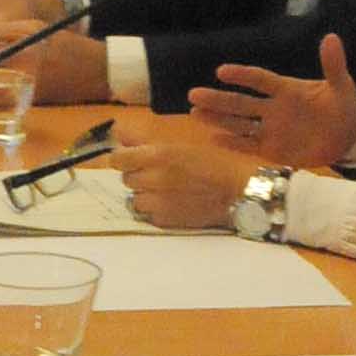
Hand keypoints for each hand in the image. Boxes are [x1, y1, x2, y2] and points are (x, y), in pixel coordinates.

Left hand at [114, 122, 253, 233]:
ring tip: (166, 190)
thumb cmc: (216, 163)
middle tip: (157, 174)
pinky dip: (155, 210)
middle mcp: (154, 178)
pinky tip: (173, 202)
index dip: (123, 158)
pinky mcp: (164, 220)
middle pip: (126, 179)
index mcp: (158, 155)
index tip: (129, 159)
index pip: (118, 159)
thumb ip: (147, 142)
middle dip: (138, 176)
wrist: (238, 191)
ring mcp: (157, 201)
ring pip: (135, 199)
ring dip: (145, 195)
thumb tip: (120, 136)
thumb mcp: (182, 144)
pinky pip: (148, 215)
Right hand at [188, 29, 355, 171]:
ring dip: (217, 119)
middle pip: (241, 103)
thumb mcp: (341, 86)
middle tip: (194, 94)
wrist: (347, 136)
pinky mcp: (272, 149)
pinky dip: (233, 144)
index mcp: (287, 90)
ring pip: (239, 124)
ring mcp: (270, 129)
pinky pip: (249, 146)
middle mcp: (272, 108)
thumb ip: (333, 65)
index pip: (260, 80)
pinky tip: (213, 139)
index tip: (221, 71)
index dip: (242, 75)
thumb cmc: (342, 107)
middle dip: (217, 99)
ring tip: (194, 114)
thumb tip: (331, 37)